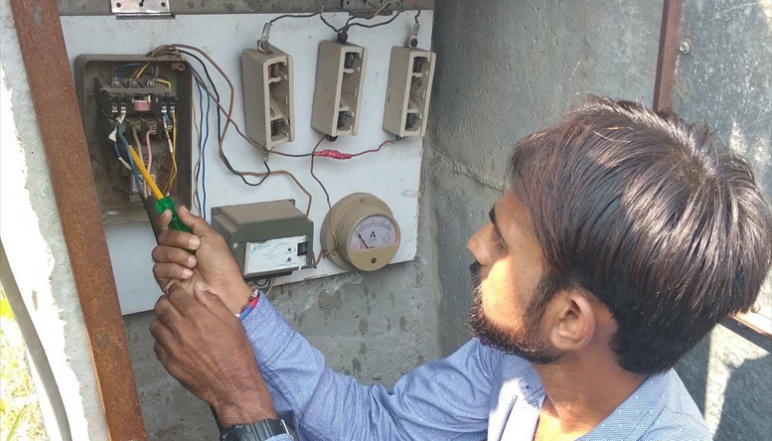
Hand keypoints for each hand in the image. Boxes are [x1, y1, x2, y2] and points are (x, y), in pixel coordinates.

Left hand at [151, 282, 277, 425]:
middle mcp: (182, 330)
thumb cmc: (236, 354)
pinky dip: (162, 340)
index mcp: (198, 317)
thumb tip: (199, 289)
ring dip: (162, 321)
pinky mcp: (170, 363)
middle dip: (166, 302)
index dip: (175, 290)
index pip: (176, 295)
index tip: (177, 291)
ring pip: (155, 326)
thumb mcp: (232, 322)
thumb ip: (213, 303)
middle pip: (161, 308)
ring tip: (172, 323)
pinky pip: (157, 346)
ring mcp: (173, 348)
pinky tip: (173, 341)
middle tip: (172, 304)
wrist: (232, 384)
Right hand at [152, 206, 251, 313]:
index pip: (170, 227)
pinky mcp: (167, 280)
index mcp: (188, 241)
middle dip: (178, 239)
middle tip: (195, 245)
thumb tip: (181, 209)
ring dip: (177, 255)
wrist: (222, 288)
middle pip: (162, 237)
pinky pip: (159, 269)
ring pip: (158, 252)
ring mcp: (172, 266)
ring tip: (193, 263)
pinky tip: (187, 274)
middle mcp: (178, 252)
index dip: (165, 219)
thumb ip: (195, 222)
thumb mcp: (211, 238)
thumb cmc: (222, 266)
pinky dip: (174, 269)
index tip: (168, 213)